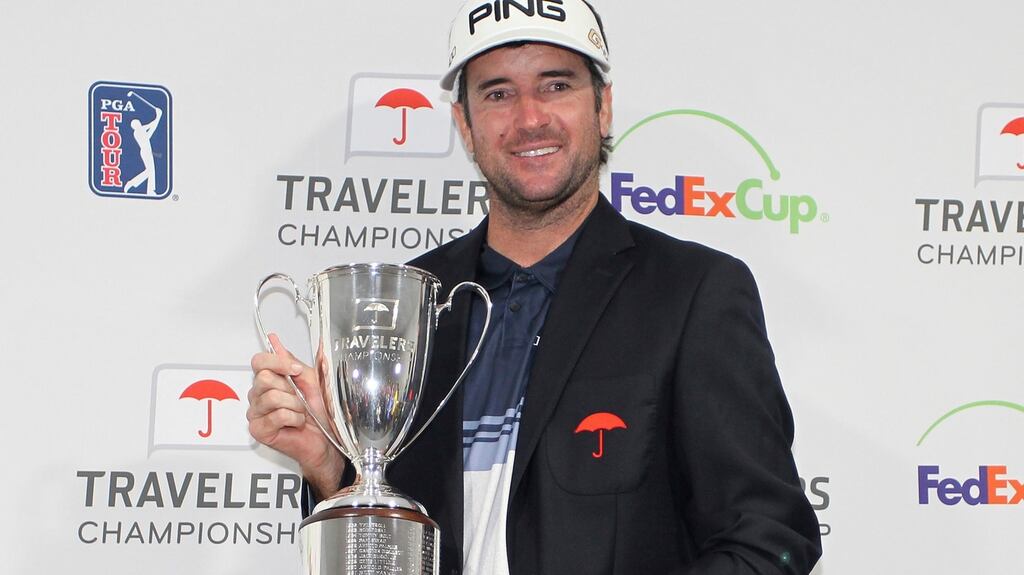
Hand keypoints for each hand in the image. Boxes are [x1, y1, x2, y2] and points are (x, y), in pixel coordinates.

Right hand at [248, 333, 344, 498]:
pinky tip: (296, 423)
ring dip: (295, 405)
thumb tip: (274, 340)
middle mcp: (259, 395)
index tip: (295, 370)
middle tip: (299, 399)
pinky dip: (294, 418)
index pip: (259, 361)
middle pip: (264, 378)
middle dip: (290, 388)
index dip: (277, 362)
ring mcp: (257, 413)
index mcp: (270, 380)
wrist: (327, 438)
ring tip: (300, 412)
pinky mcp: (259, 430)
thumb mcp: (311, 380)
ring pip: (272, 397)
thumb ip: (292, 361)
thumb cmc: (319, 412)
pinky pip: (277, 415)